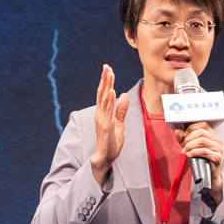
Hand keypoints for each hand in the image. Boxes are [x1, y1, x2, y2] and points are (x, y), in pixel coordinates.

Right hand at [87, 65, 128, 182]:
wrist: (105, 157)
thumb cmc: (111, 141)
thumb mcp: (119, 123)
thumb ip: (121, 110)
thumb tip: (123, 95)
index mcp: (103, 113)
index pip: (104, 94)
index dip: (106, 82)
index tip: (108, 69)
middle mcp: (100, 114)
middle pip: (102, 93)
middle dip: (104, 79)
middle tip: (106, 66)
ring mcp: (102, 119)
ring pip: (104, 99)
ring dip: (107, 85)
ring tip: (109, 73)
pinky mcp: (106, 126)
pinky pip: (108, 110)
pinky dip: (109, 100)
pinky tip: (111, 91)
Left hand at [180, 121, 223, 201]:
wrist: (209, 176)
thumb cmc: (201, 160)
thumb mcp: (191, 147)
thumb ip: (184, 138)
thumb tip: (178, 129)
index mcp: (213, 135)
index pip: (203, 124)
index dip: (191, 128)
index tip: (184, 135)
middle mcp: (217, 140)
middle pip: (201, 132)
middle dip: (189, 138)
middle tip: (183, 145)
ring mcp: (218, 148)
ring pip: (202, 141)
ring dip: (190, 145)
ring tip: (185, 151)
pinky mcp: (217, 157)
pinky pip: (204, 151)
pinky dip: (194, 152)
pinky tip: (189, 155)